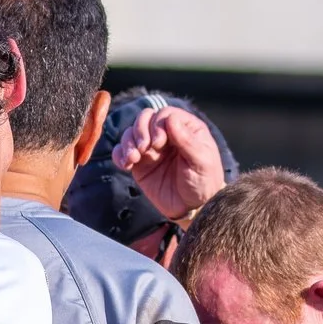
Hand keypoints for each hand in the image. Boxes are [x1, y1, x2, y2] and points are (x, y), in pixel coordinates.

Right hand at [111, 106, 226, 223]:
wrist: (193, 209)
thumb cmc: (204, 183)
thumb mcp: (202, 161)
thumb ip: (187, 140)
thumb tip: (170, 119)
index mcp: (186, 128)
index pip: (165, 115)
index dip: (157, 125)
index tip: (159, 144)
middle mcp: (166, 135)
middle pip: (145, 118)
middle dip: (140, 130)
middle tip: (144, 149)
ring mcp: (151, 149)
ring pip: (131, 133)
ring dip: (128, 143)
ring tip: (133, 159)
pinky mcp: (140, 164)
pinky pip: (122, 152)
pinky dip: (119, 155)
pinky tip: (125, 164)